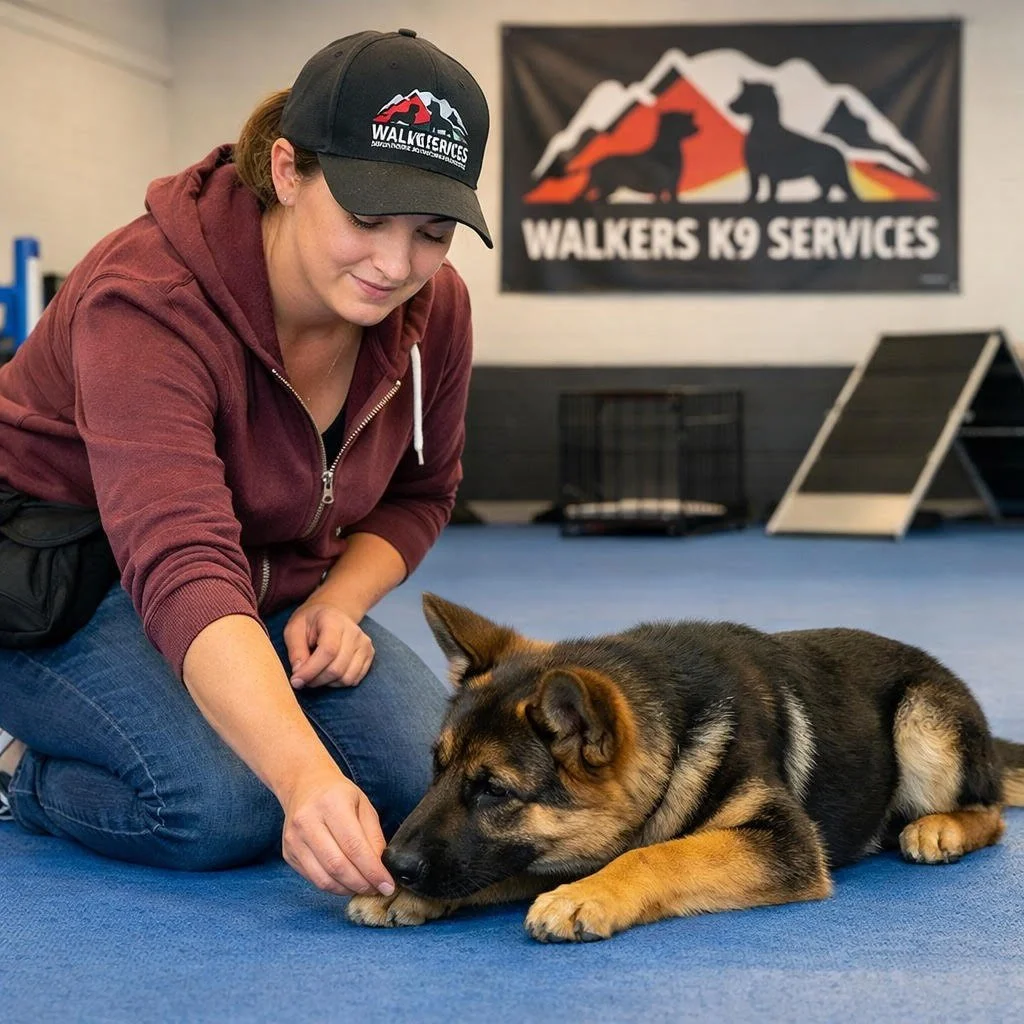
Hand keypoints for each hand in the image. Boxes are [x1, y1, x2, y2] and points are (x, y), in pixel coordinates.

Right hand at [281, 767, 394, 896]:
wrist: (304, 786)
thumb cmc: (338, 795)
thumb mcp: (364, 806)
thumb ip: (373, 837)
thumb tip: (381, 869)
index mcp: (331, 804)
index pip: (354, 846)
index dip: (372, 870)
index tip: (387, 885)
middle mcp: (308, 821)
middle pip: (337, 866)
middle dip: (361, 883)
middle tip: (377, 889)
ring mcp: (294, 839)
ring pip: (323, 878)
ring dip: (347, 889)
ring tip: (363, 887)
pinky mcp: (289, 853)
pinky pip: (313, 879)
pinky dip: (333, 886)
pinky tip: (346, 882)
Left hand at [284, 601, 373, 687]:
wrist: (332, 614)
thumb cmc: (311, 622)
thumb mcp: (294, 629)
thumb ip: (296, 650)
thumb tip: (299, 673)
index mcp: (334, 621)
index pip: (328, 651)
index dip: (311, 670)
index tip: (296, 680)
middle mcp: (354, 632)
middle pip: (337, 668)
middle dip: (316, 680)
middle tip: (302, 679)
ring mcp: (364, 644)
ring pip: (347, 678)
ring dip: (327, 683)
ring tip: (316, 674)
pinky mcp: (369, 654)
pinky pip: (354, 680)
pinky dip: (339, 682)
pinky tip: (328, 673)